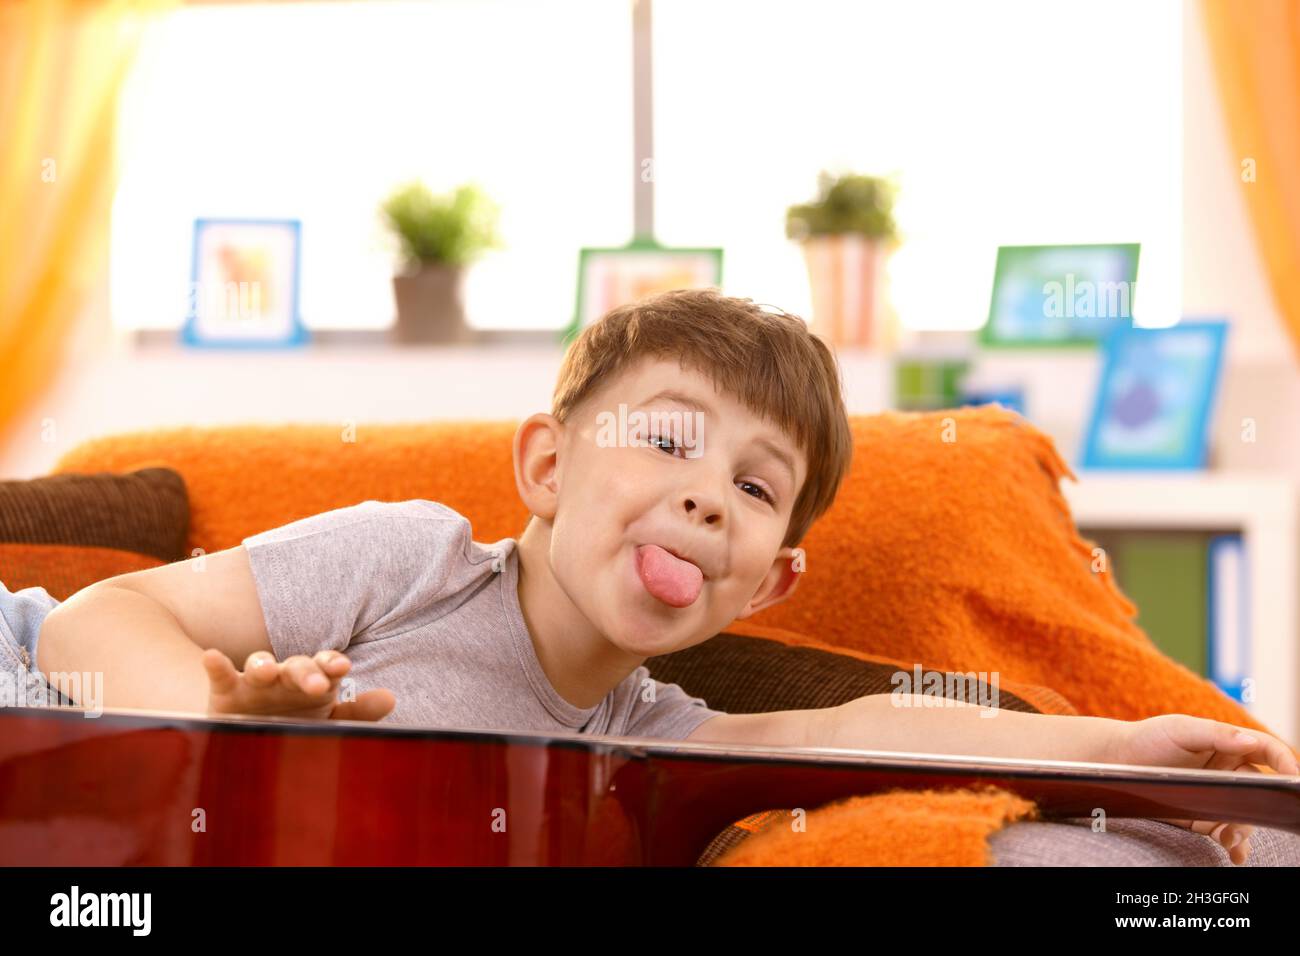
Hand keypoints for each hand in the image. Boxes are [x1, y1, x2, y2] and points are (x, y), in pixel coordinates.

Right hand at [202, 648, 395, 721]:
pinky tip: (211, 656)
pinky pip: (222, 675)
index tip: (342, 667)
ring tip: (265, 671)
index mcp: (314, 681)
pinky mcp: (227, 692)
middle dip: (305, 672)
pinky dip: (216, 665)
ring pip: (260, 664)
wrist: (256, 746)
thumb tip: (391, 698)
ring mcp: (255, 683)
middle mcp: (286, 677)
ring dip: (263, 665)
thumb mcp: (330, 722)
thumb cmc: (299, 727)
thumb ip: (358, 711)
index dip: (332, 664)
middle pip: (297, 665)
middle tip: (315, 685)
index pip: (326, 666)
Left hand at [1107, 714, 1299, 863]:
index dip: (1285, 763)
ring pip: (1246, 814)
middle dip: (1262, 804)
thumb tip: (1251, 741)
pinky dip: (1235, 844)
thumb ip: (1216, 734)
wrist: (1115, 761)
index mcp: (1229, 743)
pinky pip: (1227, 831)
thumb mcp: (1179, 729)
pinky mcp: (1203, 816)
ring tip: (1229, 837)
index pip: (1267, 751)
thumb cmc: (1148, 738)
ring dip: (1244, 828)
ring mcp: (1218, 794)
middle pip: (1260, 789)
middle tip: (1253, 816)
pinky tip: (1234, 853)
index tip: (1294, 779)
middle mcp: (1229, 770)